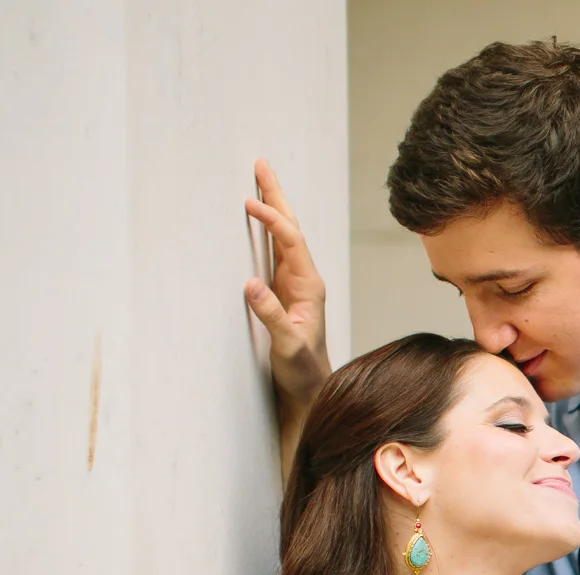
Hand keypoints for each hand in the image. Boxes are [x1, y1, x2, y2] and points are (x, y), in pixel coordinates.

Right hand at [244, 158, 332, 413]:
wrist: (311, 385)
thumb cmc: (301, 368)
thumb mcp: (287, 345)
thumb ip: (271, 316)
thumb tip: (250, 285)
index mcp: (309, 286)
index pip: (291, 242)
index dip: (272, 220)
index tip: (250, 204)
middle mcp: (304, 278)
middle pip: (291, 228)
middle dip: (276, 196)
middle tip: (261, 164)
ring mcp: (293, 282)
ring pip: (282, 235)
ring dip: (272, 206)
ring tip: (259, 177)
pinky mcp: (282, 289)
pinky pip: (273, 250)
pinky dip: (265, 228)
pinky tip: (256, 215)